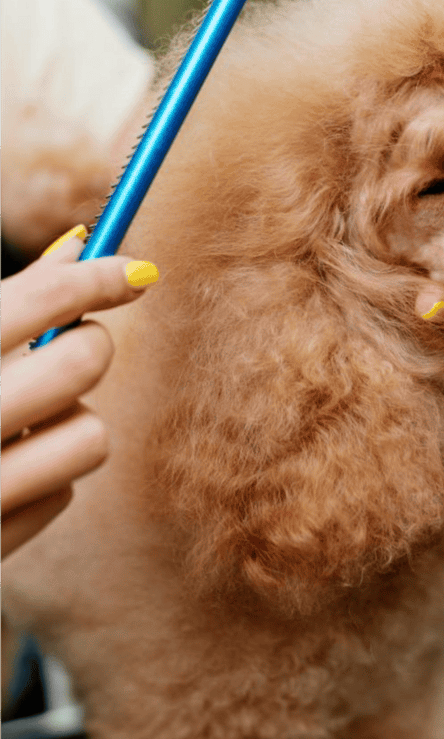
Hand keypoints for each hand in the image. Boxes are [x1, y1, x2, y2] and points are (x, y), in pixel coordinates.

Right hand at [1, 226, 158, 555]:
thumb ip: (8, 302)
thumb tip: (79, 244)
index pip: (40, 298)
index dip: (98, 276)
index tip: (136, 272)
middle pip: (82, 362)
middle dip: (91, 345)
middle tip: (74, 344)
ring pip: (91, 435)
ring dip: (69, 423)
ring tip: (24, 421)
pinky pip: (62, 494)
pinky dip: (43, 478)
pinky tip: (2, 472)